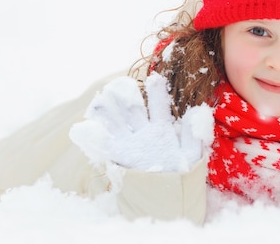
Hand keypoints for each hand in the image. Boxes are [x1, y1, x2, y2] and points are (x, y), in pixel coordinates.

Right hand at [70, 72, 212, 171]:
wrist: (169, 200)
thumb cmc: (182, 177)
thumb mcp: (192, 156)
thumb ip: (193, 134)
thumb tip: (197, 111)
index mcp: (162, 130)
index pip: (159, 106)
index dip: (157, 93)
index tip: (155, 78)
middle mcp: (144, 133)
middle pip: (134, 110)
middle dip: (127, 96)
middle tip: (121, 81)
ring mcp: (130, 144)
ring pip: (117, 123)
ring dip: (109, 110)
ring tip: (102, 96)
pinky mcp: (119, 158)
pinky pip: (105, 145)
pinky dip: (93, 137)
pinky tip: (82, 127)